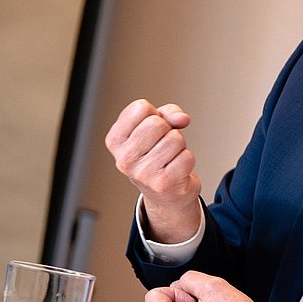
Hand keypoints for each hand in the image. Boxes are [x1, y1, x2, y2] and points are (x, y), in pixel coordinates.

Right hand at [106, 99, 201, 242]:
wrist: (166, 193)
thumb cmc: (158, 154)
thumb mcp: (156, 128)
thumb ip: (168, 113)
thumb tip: (182, 118)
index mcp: (115, 140)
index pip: (140, 108)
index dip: (154, 114)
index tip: (152, 129)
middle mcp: (124, 158)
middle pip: (157, 123)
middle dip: (168, 130)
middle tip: (163, 144)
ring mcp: (143, 173)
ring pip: (175, 139)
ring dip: (179, 146)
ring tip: (170, 157)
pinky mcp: (163, 183)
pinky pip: (187, 156)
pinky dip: (187, 160)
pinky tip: (177, 168)